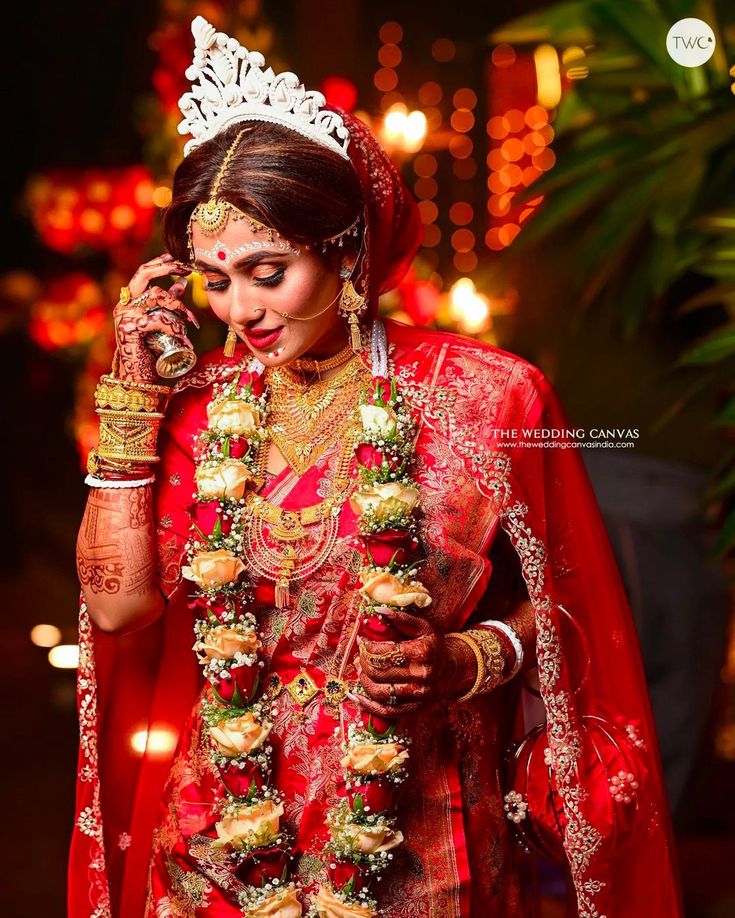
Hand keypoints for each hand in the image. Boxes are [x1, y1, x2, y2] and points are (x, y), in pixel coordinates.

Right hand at [113, 253, 199, 382]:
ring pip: (157, 297)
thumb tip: (182, 284)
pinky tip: (185, 339)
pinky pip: (159, 319)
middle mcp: (124, 306)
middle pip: (144, 275)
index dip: (160, 263)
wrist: (138, 380)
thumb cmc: (151, 353)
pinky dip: (176, 327)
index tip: (179, 259)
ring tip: (192, 323)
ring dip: (179, 307)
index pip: (142, 273)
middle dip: (166, 268)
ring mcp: (125, 317)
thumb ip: (168, 305)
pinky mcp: (131, 330)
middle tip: (186, 268)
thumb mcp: (162, 325)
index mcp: (130, 302)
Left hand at [353, 609, 476, 716]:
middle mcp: (420, 675)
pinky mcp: (414, 709)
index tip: (362, 641)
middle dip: (364, 662)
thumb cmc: (433, 646)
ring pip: (379, 691)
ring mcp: (417, 695)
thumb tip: (378, 611)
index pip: (385, 651)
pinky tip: (357, 697)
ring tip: (361, 671)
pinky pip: (386, 711)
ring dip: (364, 681)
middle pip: (380, 671)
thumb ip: (401, 618)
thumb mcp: (422, 627)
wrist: (451, 670)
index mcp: (422, 652)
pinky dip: (368, 705)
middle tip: (360, 655)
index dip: (368, 646)